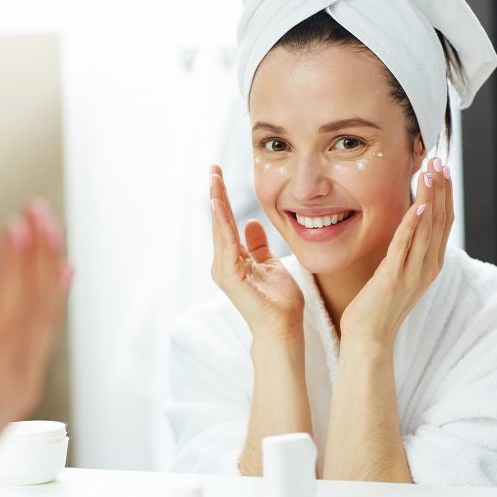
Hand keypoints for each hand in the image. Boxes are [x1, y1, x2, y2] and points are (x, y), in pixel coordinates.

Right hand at [0, 201, 70, 477]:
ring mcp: (29, 377)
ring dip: (51, 267)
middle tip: (38, 210)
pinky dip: (57, 296)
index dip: (19, 266)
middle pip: (40, 306)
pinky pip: (49, 330)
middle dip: (41, 254)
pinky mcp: (27, 378)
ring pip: (49, 314)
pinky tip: (63, 271)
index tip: (19, 224)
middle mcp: (22, 376)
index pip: (14, 311)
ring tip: (50, 226)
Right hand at [209, 165, 303, 338]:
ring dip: (216, 202)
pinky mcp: (230, 276)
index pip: (226, 223)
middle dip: (215, 194)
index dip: (223, 199)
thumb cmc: (279, 302)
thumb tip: (251, 223)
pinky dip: (222, 222)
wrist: (283, 329)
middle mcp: (224, 264)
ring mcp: (224, 270)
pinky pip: (226, 243)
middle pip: (218, 222)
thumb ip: (258, 245)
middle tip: (212, 168)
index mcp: (233, 260)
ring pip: (219, 229)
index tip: (219, 175)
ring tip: (214, 178)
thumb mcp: (270, 264)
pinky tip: (219, 204)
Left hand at [340, 158, 453, 343]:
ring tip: (431, 172)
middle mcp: (427, 267)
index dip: (445, 194)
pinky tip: (417, 205)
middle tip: (439, 160)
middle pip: (440, 220)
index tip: (443, 168)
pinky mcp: (394, 277)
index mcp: (430, 264)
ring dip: (429, 198)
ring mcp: (412, 273)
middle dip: (441, 188)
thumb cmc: (379, 305)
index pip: (444, 222)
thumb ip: (407, 250)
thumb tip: (408, 224)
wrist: (369, 337)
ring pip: (426, 228)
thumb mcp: (398, 272)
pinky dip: (412, 225)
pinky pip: (405, 246)